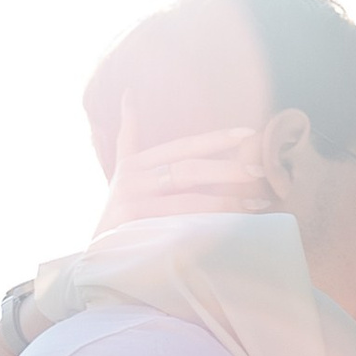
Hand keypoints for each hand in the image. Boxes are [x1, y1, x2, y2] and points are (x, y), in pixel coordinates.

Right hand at [97, 94, 271, 232]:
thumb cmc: (118, 216)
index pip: (182, 146)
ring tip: (258, 202)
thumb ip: (129, 137)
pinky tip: (233, 227)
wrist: (95, 261)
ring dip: (226, 201)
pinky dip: (208, 226)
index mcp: (135, 163)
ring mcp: (132, 205)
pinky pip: (180, 227)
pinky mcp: (135, 230)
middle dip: (227, 169)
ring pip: (188, 200)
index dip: (216, 139)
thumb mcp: (120, 173)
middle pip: (188, 169)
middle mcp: (132, 179)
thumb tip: (129, 95)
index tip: (248, 134)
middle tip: (260, 170)